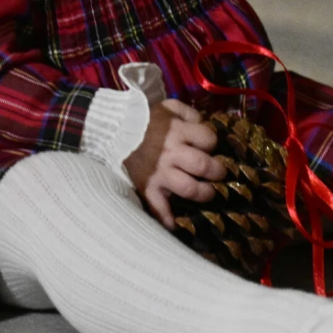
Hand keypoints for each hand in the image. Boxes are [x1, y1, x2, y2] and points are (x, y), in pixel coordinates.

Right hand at [123, 99, 225, 229]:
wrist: (114, 132)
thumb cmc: (145, 120)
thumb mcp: (168, 107)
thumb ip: (189, 112)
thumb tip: (204, 124)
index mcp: (177, 131)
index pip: (208, 139)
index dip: (212, 142)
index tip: (210, 146)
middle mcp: (171, 153)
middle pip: (203, 165)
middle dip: (217, 171)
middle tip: (219, 173)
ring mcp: (159, 173)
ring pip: (189, 188)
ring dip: (204, 193)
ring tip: (207, 192)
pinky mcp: (147, 187)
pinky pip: (158, 207)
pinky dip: (167, 219)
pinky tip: (175, 224)